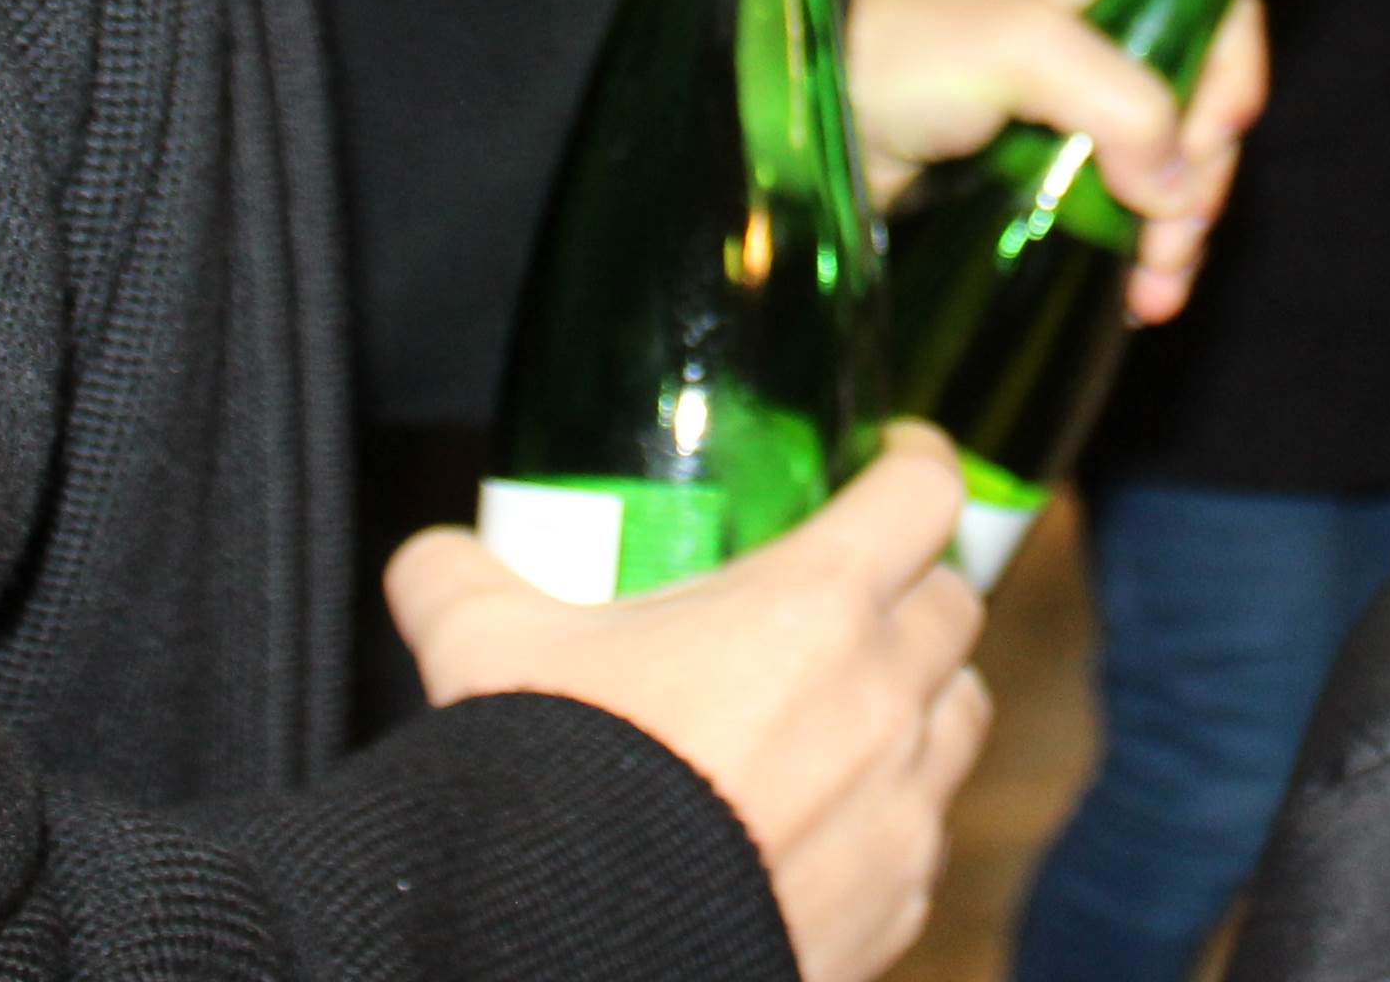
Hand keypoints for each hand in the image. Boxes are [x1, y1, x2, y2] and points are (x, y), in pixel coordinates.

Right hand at [390, 430, 990, 981]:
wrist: (566, 951)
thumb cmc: (548, 787)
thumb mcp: (481, 651)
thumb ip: (458, 579)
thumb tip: (430, 561)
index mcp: (812, 605)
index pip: (922, 491)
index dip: (915, 461)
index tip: (895, 457)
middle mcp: (882, 697)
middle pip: (957, 605)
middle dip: (916, 586)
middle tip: (857, 595)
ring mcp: (901, 806)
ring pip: (960, 718)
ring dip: (923, 697)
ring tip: (852, 706)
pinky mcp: (897, 902)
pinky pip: (925, 834)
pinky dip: (892, 813)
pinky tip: (823, 820)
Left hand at [852, 0, 1263, 325]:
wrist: (799, 106)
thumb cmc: (902, 50)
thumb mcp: (1019, 48)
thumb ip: (1121, 102)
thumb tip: (1176, 188)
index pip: (1216, 15)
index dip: (1228, 89)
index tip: (1198, 160)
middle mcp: (1095, 25)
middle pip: (1198, 106)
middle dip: (1197, 185)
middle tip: (1169, 254)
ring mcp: (1065, 97)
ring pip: (1162, 165)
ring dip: (1172, 231)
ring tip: (1152, 296)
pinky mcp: (1032, 159)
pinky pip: (1111, 203)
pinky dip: (1129, 247)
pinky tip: (1130, 294)